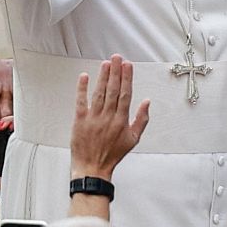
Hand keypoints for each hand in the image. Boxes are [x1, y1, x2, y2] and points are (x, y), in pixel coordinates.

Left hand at [70, 55, 150, 178]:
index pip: (125, 94)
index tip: (128, 65)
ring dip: (103, 77)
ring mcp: (93, 118)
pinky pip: (81, 102)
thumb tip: (147, 102)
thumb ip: (141, 119)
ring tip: (106, 63)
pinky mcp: (79, 121)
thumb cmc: (113, 155)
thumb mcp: (133, 139)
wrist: (93, 168)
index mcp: (121, 121)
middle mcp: (108, 117)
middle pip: (113, 90)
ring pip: (99, 93)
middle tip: (117, 57)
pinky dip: (82, 89)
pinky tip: (85, 77)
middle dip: (116, 72)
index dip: (127, 78)